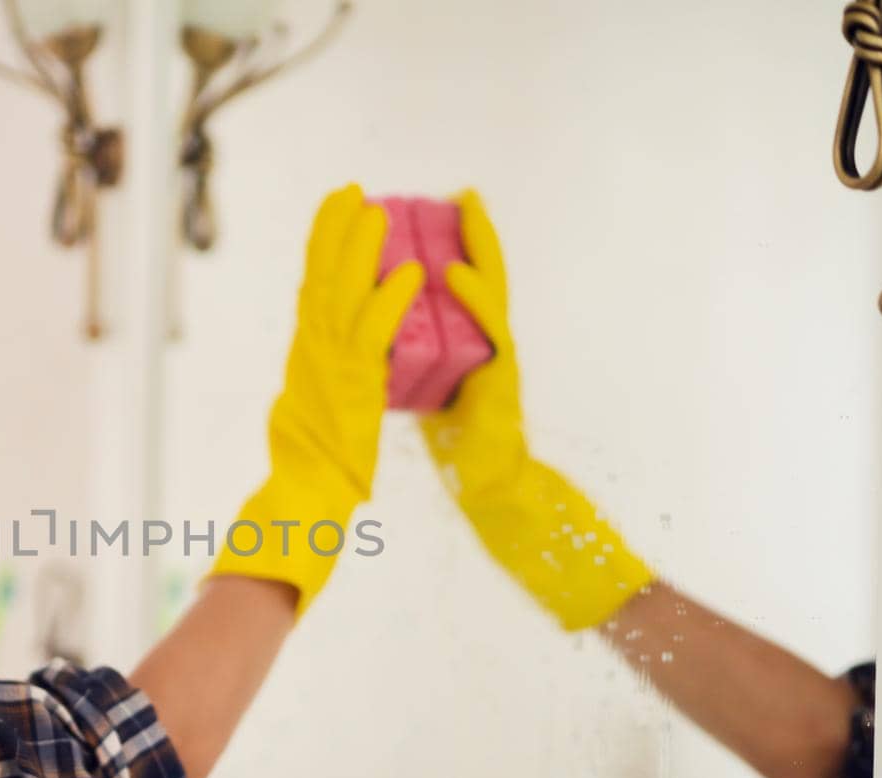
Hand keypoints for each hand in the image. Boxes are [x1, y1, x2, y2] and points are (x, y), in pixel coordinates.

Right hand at [208, 183, 423, 616]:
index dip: (322, 243)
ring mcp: (329, 363)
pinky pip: (376, 331)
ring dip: (361, 249)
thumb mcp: (307, 404)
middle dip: (334, 228)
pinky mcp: (354, 382)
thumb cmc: (308, 460)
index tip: (334, 208)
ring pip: (344, 292)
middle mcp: (311, 348)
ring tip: (378, 211)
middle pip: (320, 274)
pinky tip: (409, 272)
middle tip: (351, 190)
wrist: (307, 491)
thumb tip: (312, 359)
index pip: (313, 284)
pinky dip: (391, 298)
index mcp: (305, 351)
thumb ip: (315, 375)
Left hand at [420, 190, 650, 630]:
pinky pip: (488, 329)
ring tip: (464, 212)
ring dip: (480, 249)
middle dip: (474, 230)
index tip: (437, 203)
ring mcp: (498, 352)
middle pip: (483, 271)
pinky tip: (455, 273)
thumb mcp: (429, 378)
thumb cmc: (458, 433)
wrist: (485, 482)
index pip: (459, 279)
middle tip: (461, 192)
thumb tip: (381, 320)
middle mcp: (487, 336)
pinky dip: (475, 299)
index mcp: (467, 334)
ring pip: (492, 290)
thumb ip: (416, 347)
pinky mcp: (501, 374)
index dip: (451, 242)